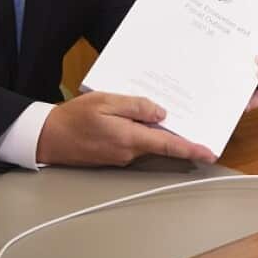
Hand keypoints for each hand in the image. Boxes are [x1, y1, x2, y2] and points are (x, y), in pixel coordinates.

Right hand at [37, 91, 216, 165]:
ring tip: (162, 111)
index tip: (209, 152)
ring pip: (148, 142)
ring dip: (157, 131)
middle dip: (178, 135)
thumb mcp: (105, 101)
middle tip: (193, 121)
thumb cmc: (74, 117)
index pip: (167, 145)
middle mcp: (128, 151)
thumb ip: (135, 106)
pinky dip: (142, 133)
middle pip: (161, 143)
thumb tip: (161, 113)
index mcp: (128, 137)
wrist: (48, 137)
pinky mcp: (115, 156)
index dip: (190, 149)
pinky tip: (139, 119)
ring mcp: (122, 156)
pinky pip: (136, 143)